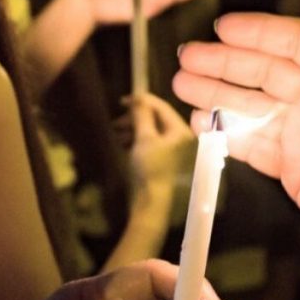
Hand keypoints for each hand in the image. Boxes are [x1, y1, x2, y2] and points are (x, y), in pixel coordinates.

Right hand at [115, 93, 195, 221]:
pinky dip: (139, 140)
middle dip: (136, 117)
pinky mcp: (168, 162)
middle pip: (158, 119)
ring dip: (135, 129)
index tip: (122, 101)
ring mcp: (176, 151)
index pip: (162, 107)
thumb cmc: (150, 169)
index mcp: (181, 131)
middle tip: (117, 121)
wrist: (152, 203)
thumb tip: (138, 96)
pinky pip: (153, 144)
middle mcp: (182, 138)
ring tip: (117, 133)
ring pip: (154, 132)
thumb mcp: (144, 139)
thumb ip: (142, 115)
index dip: (142, 101)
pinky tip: (125, 143)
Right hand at [173, 0, 299, 254]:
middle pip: (266, 69)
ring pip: (253, 103)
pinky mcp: (296, 165)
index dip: (258, 32)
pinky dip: (226, 131)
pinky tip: (201, 121)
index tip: (223, 26)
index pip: (296, 40)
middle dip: (225, 62)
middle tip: (188, 56)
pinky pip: (252, 141)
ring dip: (218, 92)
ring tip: (182, 84)